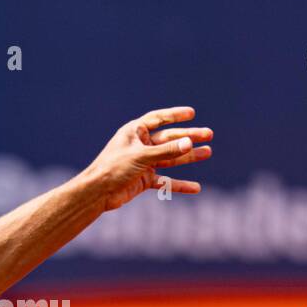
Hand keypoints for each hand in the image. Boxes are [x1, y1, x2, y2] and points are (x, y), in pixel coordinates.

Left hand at [81, 106, 212, 211]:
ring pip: (170, 158)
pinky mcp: (144, 179)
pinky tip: (196, 187)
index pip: (158, 118)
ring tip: (207, 152)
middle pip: (169, 139)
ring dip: (188, 156)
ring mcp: (143, 163)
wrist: (97, 193)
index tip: (192, 113)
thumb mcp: (141, 157)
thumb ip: (166, 151)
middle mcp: (140, 145)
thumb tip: (190, 143)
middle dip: (188, 137)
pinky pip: (166, 181)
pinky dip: (179, 184)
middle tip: (209, 135)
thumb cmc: (113, 168)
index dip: (175, 115)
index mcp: (135, 132)